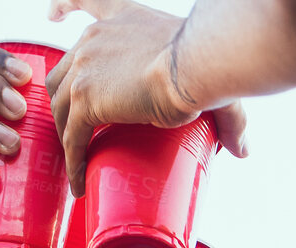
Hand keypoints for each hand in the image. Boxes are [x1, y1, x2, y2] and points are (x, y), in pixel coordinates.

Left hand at [47, 0, 248, 193]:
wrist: (195, 66)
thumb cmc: (208, 65)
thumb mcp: (210, 81)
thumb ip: (229, 118)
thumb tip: (242, 150)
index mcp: (120, 20)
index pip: (88, 4)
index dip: (66, 7)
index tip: (53, 15)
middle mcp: (95, 38)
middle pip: (65, 70)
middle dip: (66, 99)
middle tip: (78, 128)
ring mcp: (85, 67)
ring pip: (61, 105)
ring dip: (66, 133)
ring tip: (79, 159)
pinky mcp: (85, 99)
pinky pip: (71, 136)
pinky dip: (72, 160)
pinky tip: (77, 182)